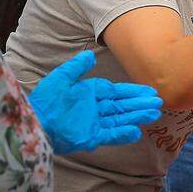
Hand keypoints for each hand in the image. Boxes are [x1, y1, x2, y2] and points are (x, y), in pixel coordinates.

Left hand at [29, 51, 162, 154]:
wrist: (34, 122)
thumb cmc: (45, 100)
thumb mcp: (61, 79)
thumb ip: (76, 67)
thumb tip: (89, 54)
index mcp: (89, 94)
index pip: (115, 92)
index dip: (132, 91)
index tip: (149, 91)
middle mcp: (94, 109)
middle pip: (121, 106)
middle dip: (139, 104)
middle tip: (158, 102)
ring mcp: (93, 124)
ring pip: (120, 119)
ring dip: (136, 116)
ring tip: (154, 114)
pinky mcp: (90, 137)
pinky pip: (110, 135)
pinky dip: (123, 133)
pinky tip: (137, 131)